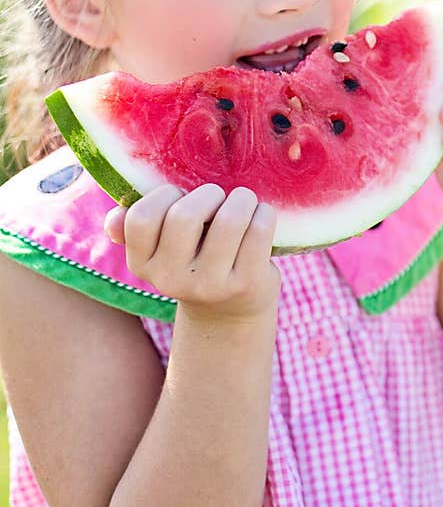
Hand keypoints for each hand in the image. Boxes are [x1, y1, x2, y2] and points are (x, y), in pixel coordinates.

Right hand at [103, 183, 280, 322]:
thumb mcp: (161, 252)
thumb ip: (135, 230)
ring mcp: (211, 285)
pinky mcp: (247, 284)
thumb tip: (114, 220)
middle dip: (208, 194)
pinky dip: (264, 214)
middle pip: (185, 216)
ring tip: (244, 202)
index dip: (165, 195)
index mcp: (143, 265)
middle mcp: (172, 280)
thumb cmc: (195, 263)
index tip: (182, 197)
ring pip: (229, 220)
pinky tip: (262, 216)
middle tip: (219, 198)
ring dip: (242, 199)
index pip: (141, 218)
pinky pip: (258, 231)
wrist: (230, 312)